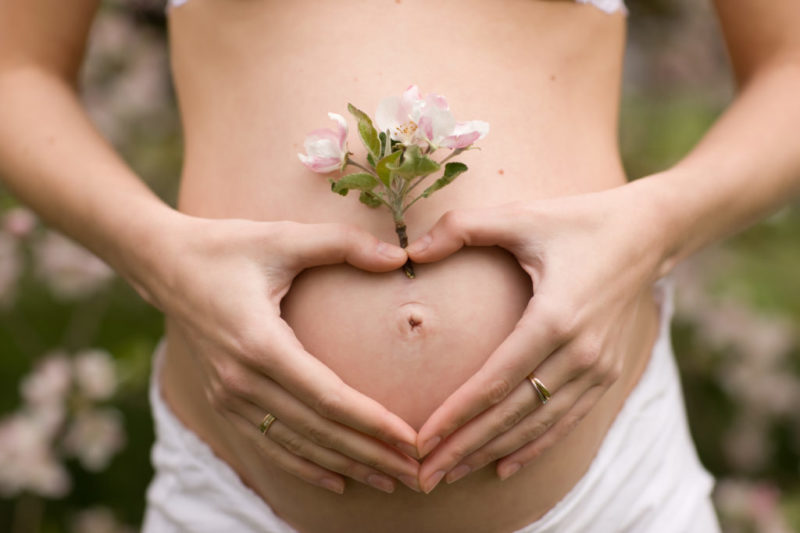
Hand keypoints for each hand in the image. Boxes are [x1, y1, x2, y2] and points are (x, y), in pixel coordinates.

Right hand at [137, 213, 420, 493]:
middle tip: (417, 472)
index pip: (327, 396)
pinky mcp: (224, 400)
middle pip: (318, 430)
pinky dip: (306, 466)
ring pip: (297, 445)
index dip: (372, 422)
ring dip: (346, 466)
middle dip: (371, 455)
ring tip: (390, 482)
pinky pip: (270, 444)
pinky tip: (338, 480)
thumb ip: (343, 244)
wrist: (164, 264)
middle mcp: (241, 380)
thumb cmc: (227, 247)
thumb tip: (400, 256)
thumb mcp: (283, 237)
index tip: (411, 439)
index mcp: (259, 344)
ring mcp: (228, 396)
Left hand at [406, 180, 671, 491]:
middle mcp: (580, 353)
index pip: (496, 380)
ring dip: (492, 453)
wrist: (649, 234)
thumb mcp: (521, 216)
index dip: (456, 414)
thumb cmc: (578, 221)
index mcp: (554, 317)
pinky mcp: (608, 375)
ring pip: (537, 425)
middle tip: (423, 476)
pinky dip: (534, 447)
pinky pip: (565, 421)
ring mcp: (599, 369)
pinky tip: (504, 467)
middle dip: (465, 447)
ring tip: (451, 475)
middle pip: (512, 413)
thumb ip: (462, 228)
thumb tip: (407, 251)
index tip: (421, 440)